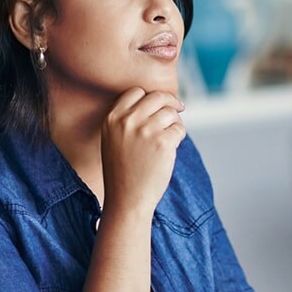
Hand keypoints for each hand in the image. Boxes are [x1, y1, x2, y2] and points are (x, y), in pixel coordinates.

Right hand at [100, 88, 185, 212]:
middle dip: (171, 102)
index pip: (136, 92)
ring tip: (170, 137)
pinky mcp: (163, 142)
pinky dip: (179, 137)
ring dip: (175, 123)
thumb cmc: (122, 172)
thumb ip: (128, 120)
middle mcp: (127, 121)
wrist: (127, 199)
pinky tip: (171, 149)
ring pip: (171, 113)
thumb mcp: (114, 140)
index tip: (161, 102)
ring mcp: (145, 130)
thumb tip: (158, 101)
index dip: (151, 96)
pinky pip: (179, 129)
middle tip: (180, 108)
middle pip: (157, 97)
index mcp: (112, 118)